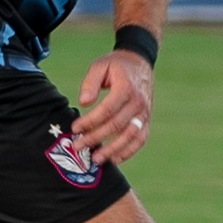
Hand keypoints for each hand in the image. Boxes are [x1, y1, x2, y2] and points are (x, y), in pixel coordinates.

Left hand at [70, 50, 154, 168]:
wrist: (139, 62)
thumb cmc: (116, 65)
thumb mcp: (100, 66)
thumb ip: (90, 82)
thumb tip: (83, 102)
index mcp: (126, 88)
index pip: (107, 110)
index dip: (90, 121)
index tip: (75, 128)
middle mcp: (138, 102)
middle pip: (116, 125)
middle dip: (95, 138)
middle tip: (78, 146)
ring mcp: (145, 113)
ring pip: (130, 136)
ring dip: (112, 150)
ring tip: (96, 159)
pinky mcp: (147, 120)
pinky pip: (140, 139)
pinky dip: (128, 151)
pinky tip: (115, 158)